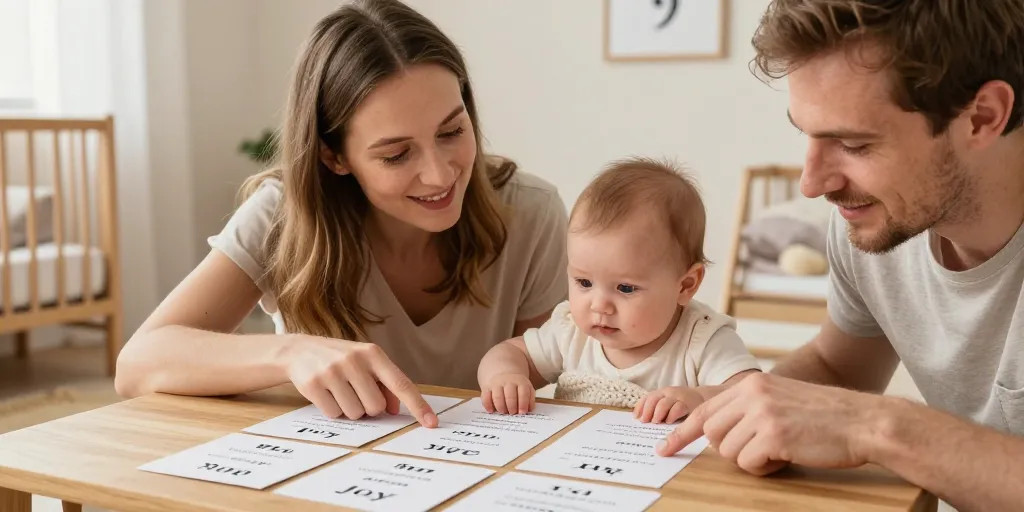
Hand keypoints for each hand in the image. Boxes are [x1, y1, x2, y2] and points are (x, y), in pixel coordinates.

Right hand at [282, 336, 436, 426]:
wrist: (299, 350)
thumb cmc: (341, 359)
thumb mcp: (365, 363)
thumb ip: (385, 383)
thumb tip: (397, 410)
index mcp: (373, 354)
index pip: (401, 384)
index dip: (418, 405)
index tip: (431, 422)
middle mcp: (355, 361)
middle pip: (376, 407)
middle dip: (369, 408)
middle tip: (356, 392)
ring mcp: (333, 372)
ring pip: (356, 413)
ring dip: (350, 409)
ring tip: (340, 391)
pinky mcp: (314, 384)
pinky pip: (334, 414)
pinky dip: (333, 410)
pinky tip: (326, 393)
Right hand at [481, 373, 534, 413]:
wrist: (502, 370)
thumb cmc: (516, 384)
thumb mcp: (526, 387)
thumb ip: (530, 398)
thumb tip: (529, 410)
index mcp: (520, 381)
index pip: (523, 393)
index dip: (523, 404)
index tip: (522, 412)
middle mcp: (508, 381)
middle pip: (510, 396)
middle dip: (512, 407)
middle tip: (512, 413)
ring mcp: (496, 383)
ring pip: (497, 397)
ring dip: (501, 407)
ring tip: (503, 412)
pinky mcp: (486, 387)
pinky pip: (485, 397)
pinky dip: (488, 405)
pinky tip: (491, 411)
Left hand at [633, 386, 704, 423]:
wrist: (702, 398)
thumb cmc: (681, 404)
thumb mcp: (668, 403)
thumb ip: (657, 410)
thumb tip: (643, 422)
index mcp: (661, 393)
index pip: (647, 398)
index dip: (640, 407)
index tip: (636, 418)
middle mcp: (668, 393)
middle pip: (653, 399)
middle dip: (647, 411)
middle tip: (645, 422)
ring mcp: (678, 397)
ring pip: (663, 403)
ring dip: (657, 413)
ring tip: (655, 422)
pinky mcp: (688, 404)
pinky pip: (677, 408)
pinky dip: (671, 415)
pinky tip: (669, 422)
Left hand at [655, 373, 880, 474]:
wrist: (864, 421)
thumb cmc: (825, 417)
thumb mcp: (780, 399)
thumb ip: (749, 409)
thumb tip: (716, 432)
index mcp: (751, 383)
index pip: (704, 410)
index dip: (681, 432)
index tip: (664, 447)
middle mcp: (752, 393)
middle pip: (712, 434)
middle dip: (730, 450)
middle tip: (760, 451)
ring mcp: (762, 413)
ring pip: (729, 452)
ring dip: (752, 460)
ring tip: (781, 450)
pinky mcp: (774, 435)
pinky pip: (750, 464)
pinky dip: (766, 468)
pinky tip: (788, 457)